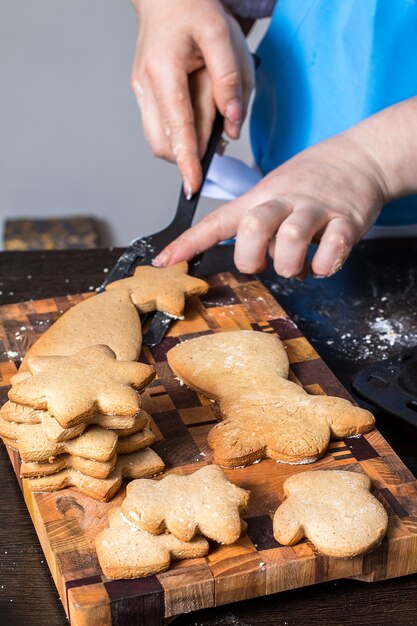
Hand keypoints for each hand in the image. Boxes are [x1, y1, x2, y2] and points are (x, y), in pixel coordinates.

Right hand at [131, 0, 253, 196]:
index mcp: (163, 72)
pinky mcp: (143, 95)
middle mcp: (145, 86)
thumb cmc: (195, 10)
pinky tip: (197, 110)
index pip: (177, 128)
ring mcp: (140, 92)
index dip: (186, 162)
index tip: (193, 187)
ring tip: (209, 113)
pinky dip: (180, 129)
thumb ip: (230, 84)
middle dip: (191, 149)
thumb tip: (231, 127)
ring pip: (160, 139)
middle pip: (164, 142)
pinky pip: (160, 126)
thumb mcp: (222, 37)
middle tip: (217, 127)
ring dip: (186, 140)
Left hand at [153, 131, 389, 277]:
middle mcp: (284, 201)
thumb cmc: (311, 181)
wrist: (361, 157)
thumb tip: (250, 261)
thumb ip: (255, 226)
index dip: (188, 242)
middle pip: (253, 227)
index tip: (164, 261)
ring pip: (291, 242)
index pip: (217, 221)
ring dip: (290, 266)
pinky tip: (323, 262)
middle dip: (251, 258)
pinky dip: (323, 267)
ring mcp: (317, 209)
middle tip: (263, 262)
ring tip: (298, 266)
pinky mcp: (348, 221)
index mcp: (260, 197)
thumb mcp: (273, 191)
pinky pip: (332, 251)